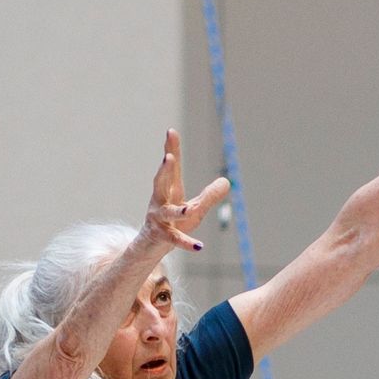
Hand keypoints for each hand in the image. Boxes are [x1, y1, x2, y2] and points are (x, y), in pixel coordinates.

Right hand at [143, 129, 230, 253]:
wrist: (151, 247)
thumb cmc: (173, 224)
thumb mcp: (194, 209)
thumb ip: (209, 196)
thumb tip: (226, 182)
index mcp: (169, 191)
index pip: (172, 168)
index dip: (171, 149)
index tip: (170, 131)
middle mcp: (160, 202)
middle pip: (161, 183)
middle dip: (165, 171)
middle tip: (168, 158)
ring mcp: (159, 220)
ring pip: (168, 213)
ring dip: (177, 212)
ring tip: (188, 211)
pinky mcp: (162, 237)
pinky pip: (175, 240)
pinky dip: (187, 243)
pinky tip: (199, 247)